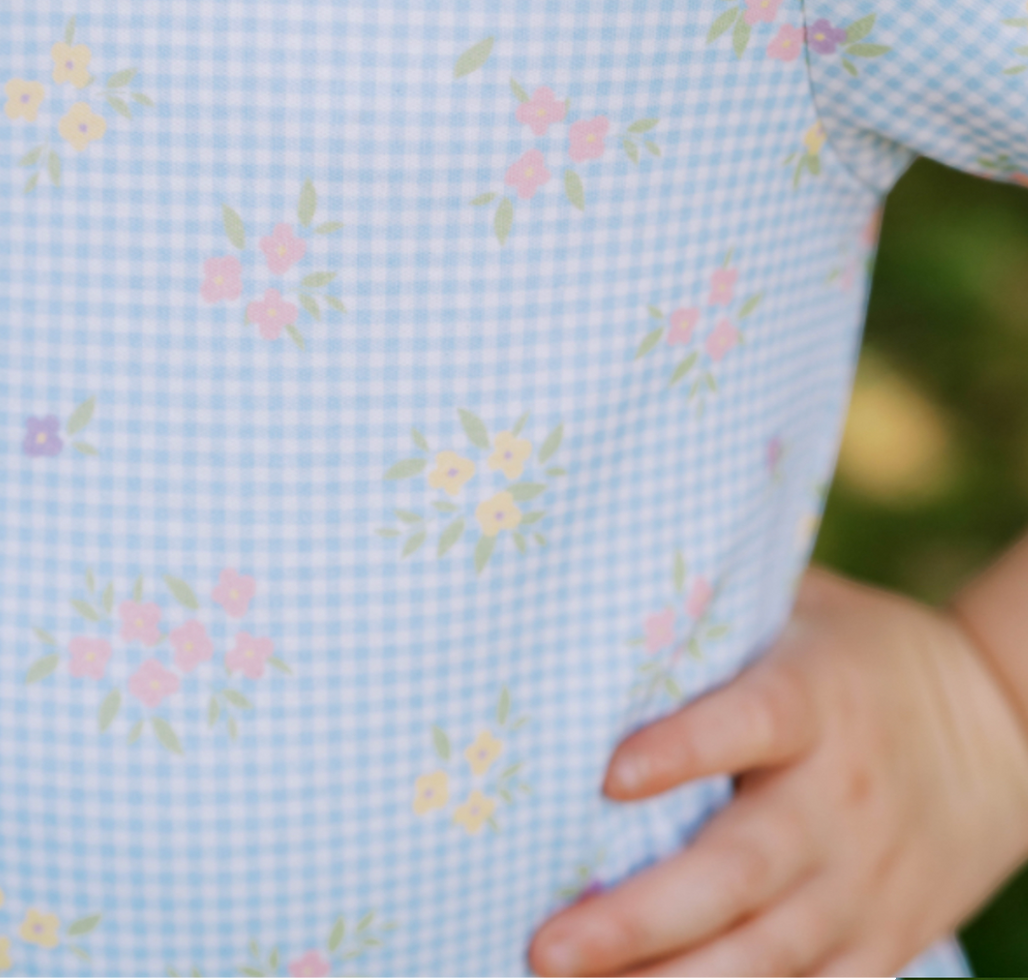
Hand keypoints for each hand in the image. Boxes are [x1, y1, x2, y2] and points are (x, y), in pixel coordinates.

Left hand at [528, 566, 1027, 979]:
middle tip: (547, 945)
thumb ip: (720, 611)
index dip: (684, 750)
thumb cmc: (863, 656)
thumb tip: (607, 587)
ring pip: (764, 955)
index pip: (751, 722)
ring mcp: (863, 882)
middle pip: (740, 869)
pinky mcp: (881, 942)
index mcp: (819, 699)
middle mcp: (840, 797)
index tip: (609, 775)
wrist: (1002, 728)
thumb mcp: (805, 608)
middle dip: (640, 920)